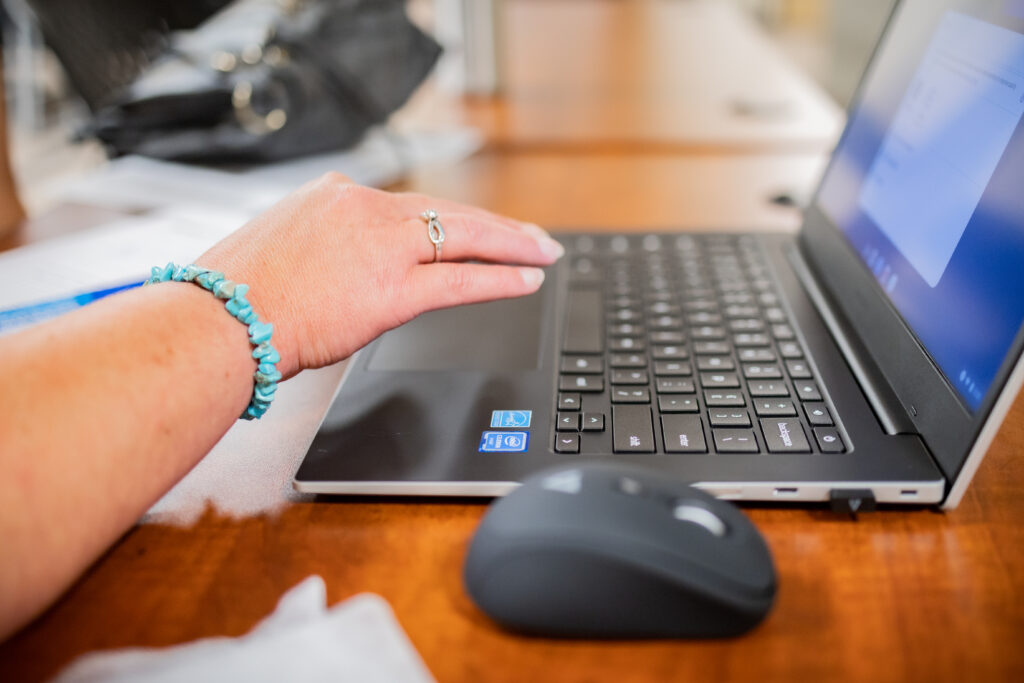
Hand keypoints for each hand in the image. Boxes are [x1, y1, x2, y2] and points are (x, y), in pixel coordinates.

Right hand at [198, 173, 563, 376]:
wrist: (218, 320)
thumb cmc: (235, 296)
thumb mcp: (282, 247)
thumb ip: (324, 248)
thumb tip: (344, 269)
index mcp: (335, 196)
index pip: (410, 205)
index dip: (450, 218)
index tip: (474, 226)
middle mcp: (364, 209)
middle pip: (448, 212)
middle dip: (497, 226)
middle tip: (533, 236)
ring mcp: (381, 245)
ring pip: (463, 237)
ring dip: (511, 246)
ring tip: (544, 253)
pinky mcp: (392, 288)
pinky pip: (460, 278)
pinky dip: (500, 279)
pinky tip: (526, 280)